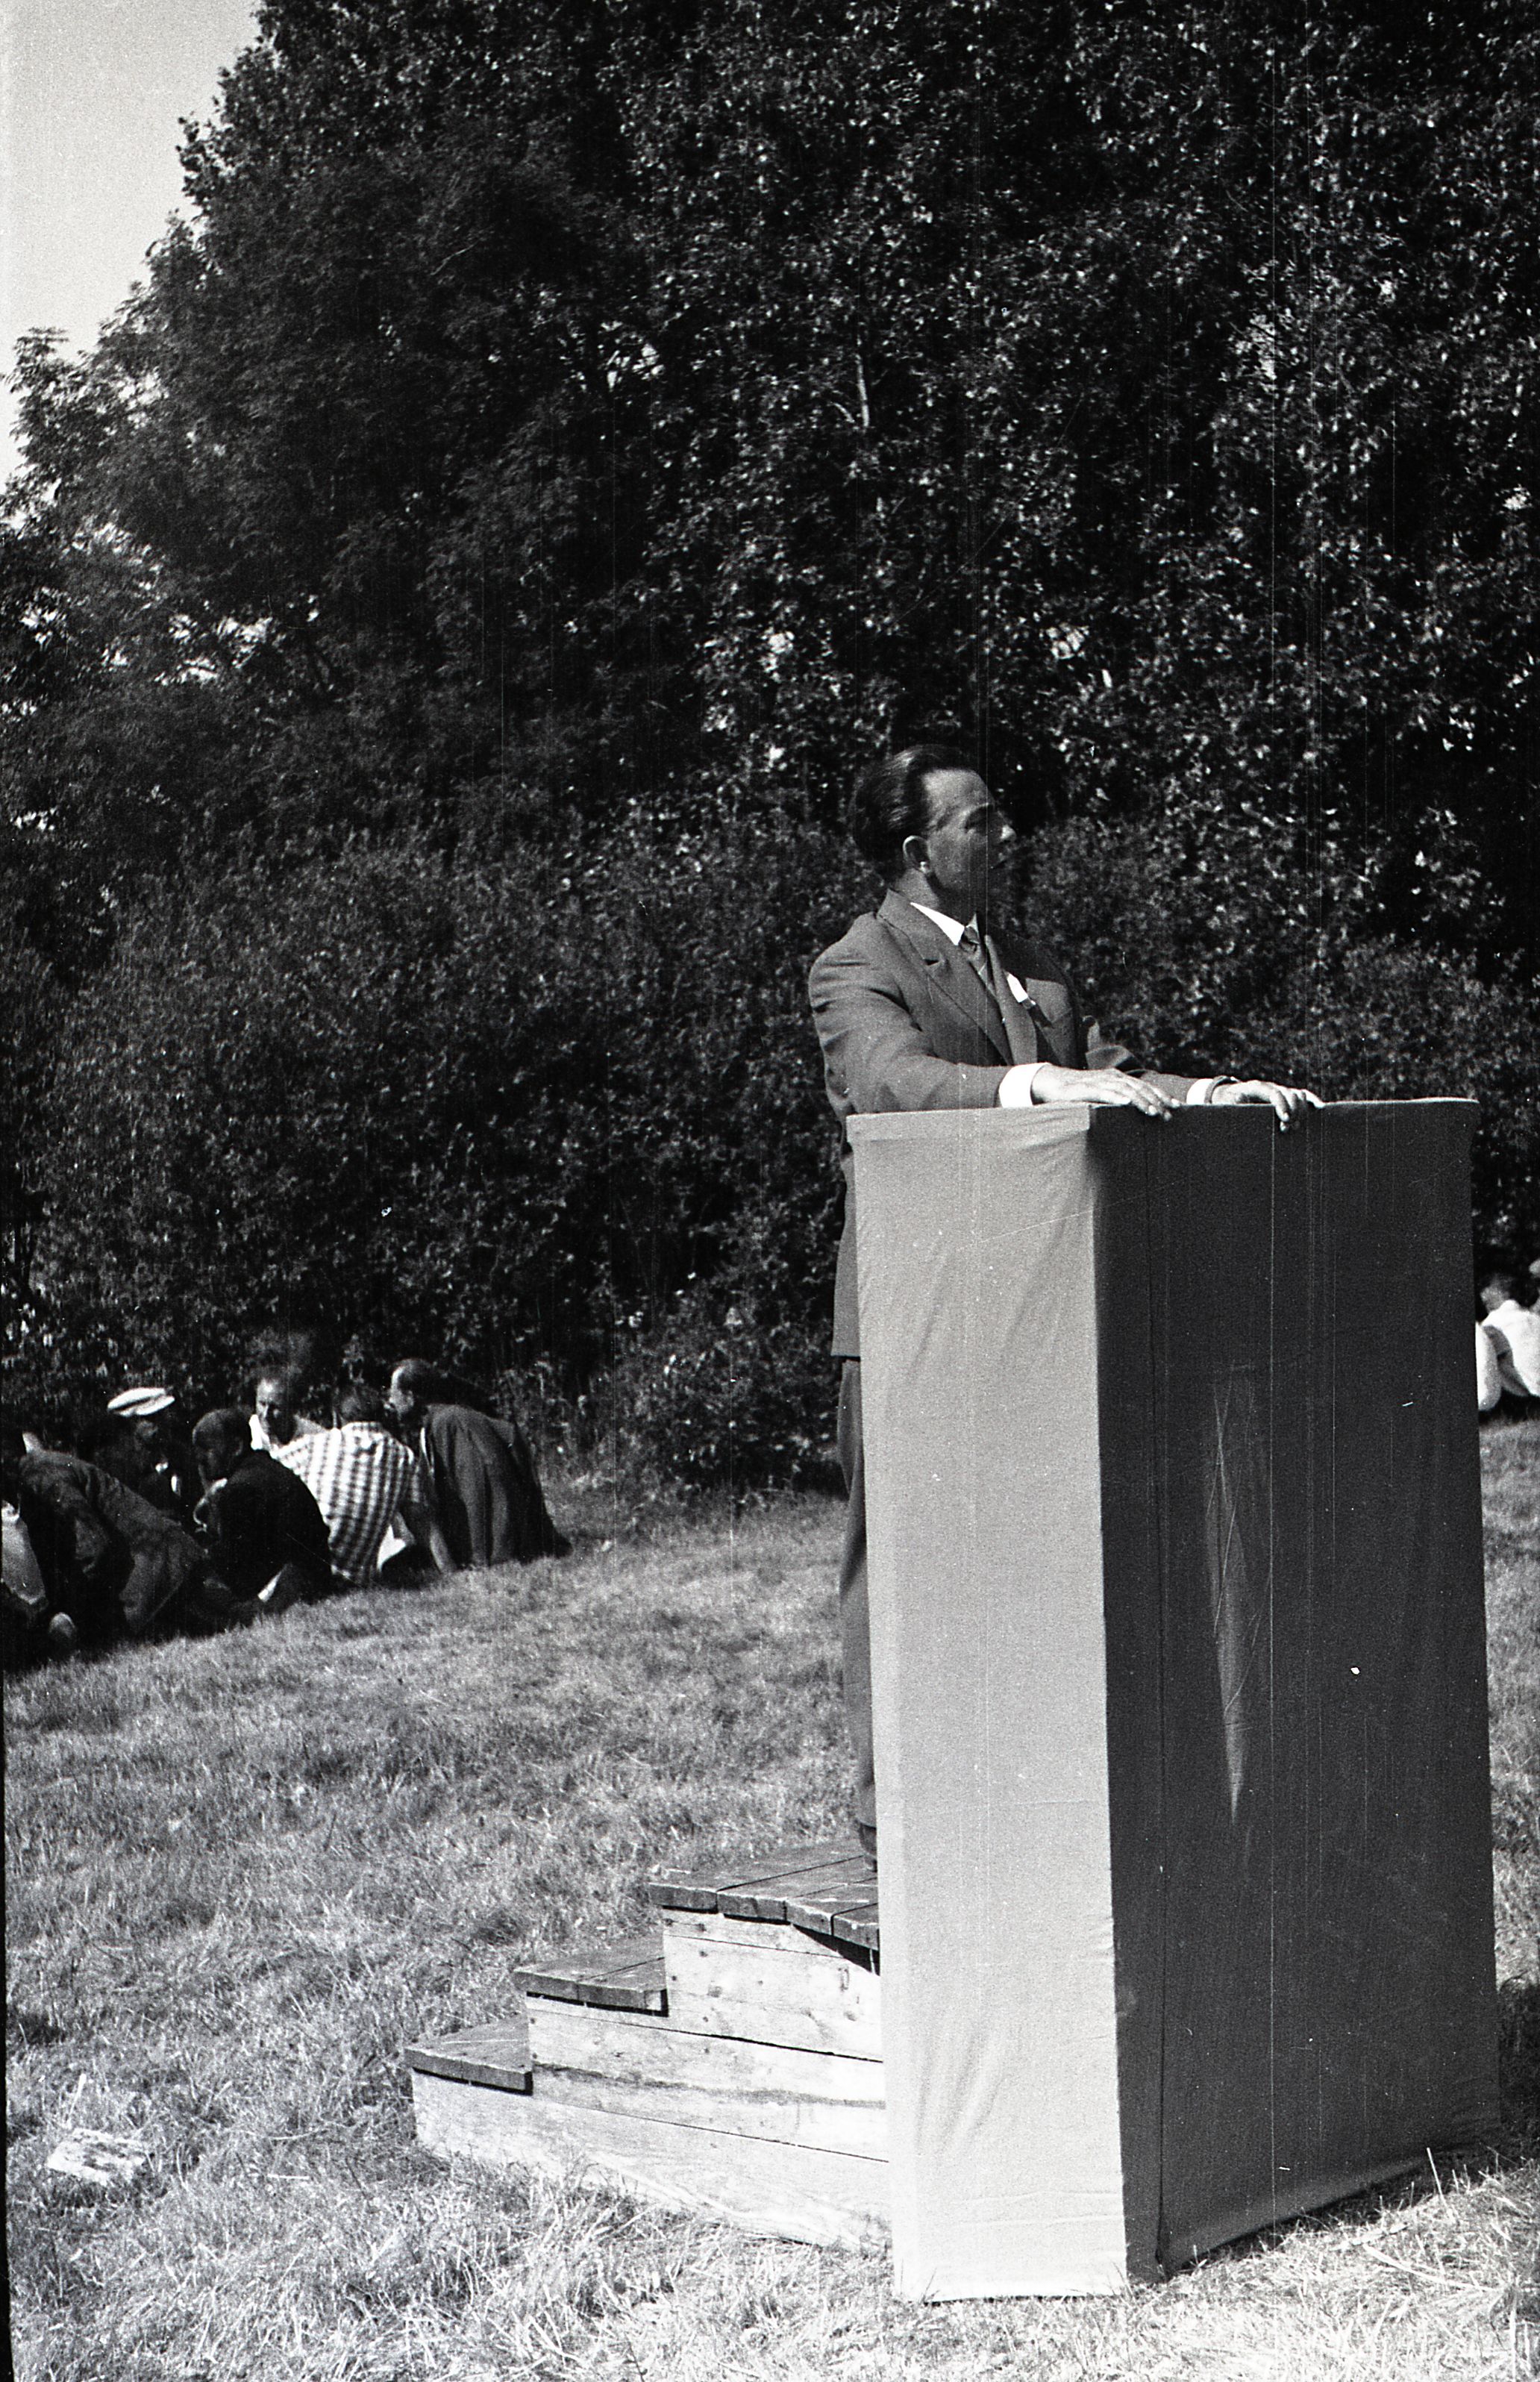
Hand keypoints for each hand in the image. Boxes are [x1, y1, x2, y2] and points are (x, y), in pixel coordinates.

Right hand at [1032, 1065, 1180, 1119]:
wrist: (1050, 1083)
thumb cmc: (1076, 1093)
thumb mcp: (1101, 1096)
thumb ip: (1116, 1101)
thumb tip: (1135, 1115)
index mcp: (1118, 1079)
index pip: (1144, 1087)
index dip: (1161, 1096)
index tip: (1176, 1106)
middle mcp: (1112, 1077)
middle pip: (1139, 1088)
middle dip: (1156, 1100)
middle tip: (1169, 1114)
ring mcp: (1099, 1082)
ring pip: (1126, 1090)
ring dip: (1141, 1101)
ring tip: (1154, 1112)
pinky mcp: (1086, 1088)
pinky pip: (1104, 1092)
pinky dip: (1117, 1097)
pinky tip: (1127, 1104)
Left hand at [1210, 1080, 1322, 1129]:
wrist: (1229, 1095)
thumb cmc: (1227, 1103)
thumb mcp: (1227, 1105)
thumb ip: (1233, 1105)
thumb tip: (1240, 1102)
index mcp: (1257, 1087)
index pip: (1275, 1093)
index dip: (1282, 1105)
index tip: (1285, 1120)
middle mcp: (1271, 1087)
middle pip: (1290, 1094)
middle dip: (1293, 1112)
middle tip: (1287, 1129)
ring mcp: (1280, 1090)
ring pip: (1298, 1095)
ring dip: (1301, 1111)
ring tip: (1295, 1128)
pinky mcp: (1286, 1096)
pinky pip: (1302, 1096)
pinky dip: (1312, 1101)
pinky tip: (1321, 1108)